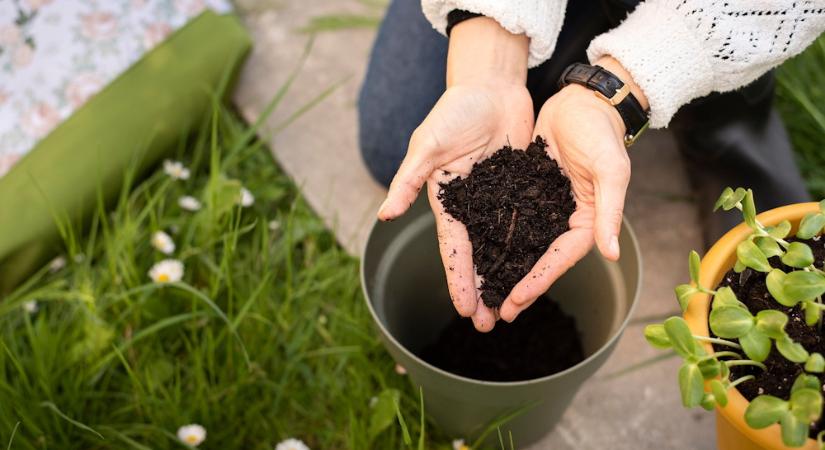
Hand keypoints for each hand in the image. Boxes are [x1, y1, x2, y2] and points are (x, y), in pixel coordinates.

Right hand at [377, 17, 532, 330]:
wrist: (490, 85)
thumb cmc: (453, 111)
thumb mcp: (427, 145)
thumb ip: (409, 180)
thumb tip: (384, 215)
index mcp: (447, 200)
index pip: (454, 248)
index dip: (459, 280)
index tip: (466, 310)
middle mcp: (472, 206)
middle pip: (479, 255)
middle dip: (483, 290)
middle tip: (490, 325)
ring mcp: (498, 198)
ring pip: (503, 245)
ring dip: (506, 275)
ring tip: (513, 306)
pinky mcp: (520, 186)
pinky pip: (527, 220)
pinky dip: (530, 245)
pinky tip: (538, 267)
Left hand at [499, 57, 646, 321]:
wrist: (582, 101)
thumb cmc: (601, 132)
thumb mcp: (610, 170)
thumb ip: (611, 212)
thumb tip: (611, 254)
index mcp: (587, 219)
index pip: (560, 258)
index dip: (538, 280)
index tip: (515, 301)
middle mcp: (564, 218)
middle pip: (538, 259)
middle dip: (517, 286)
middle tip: (494, 313)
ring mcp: (544, 206)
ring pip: (522, 244)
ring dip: (504, 268)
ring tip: (483, 294)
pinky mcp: (527, 191)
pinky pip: (510, 220)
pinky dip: (496, 238)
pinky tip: (477, 252)